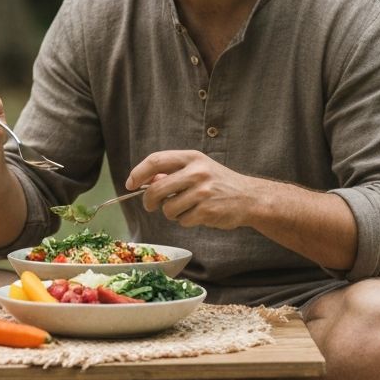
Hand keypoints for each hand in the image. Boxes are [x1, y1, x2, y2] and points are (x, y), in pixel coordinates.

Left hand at [125, 151, 258, 229]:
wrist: (249, 197)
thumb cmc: (219, 182)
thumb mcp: (198, 169)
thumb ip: (173, 172)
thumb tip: (146, 180)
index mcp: (191, 157)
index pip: (155, 160)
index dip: (139, 173)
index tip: (131, 184)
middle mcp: (197, 172)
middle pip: (156, 189)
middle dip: (148, 201)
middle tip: (150, 205)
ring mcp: (202, 191)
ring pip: (168, 209)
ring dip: (171, 213)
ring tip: (185, 208)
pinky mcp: (207, 210)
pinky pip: (182, 221)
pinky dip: (186, 221)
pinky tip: (198, 215)